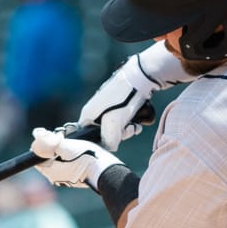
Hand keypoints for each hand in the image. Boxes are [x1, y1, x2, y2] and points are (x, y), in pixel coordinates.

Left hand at [31, 125, 123, 188]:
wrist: (108, 172)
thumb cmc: (87, 159)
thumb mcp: (66, 146)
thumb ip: (50, 141)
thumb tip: (36, 134)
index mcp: (51, 172)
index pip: (37, 157)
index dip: (41, 144)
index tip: (49, 136)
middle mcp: (57, 178)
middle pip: (48, 159)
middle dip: (53, 147)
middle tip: (63, 137)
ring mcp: (67, 179)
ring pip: (59, 161)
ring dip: (63, 151)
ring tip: (73, 143)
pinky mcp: (77, 179)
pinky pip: (69, 165)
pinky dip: (71, 157)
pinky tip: (80, 150)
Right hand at [76, 43, 192, 150]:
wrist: (139, 79)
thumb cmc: (122, 100)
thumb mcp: (113, 124)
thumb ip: (108, 141)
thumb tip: (111, 148)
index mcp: (88, 115)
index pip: (87, 136)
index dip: (100, 142)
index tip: (112, 141)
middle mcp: (95, 112)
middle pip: (104, 134)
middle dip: (118, 135)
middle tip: (127, 130)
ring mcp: (107, 109)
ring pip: (116, 128)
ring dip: (127, 131)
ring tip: (134, 126)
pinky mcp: (119, 106)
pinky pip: (123, 121)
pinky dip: (131, 124)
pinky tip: (138, 123)